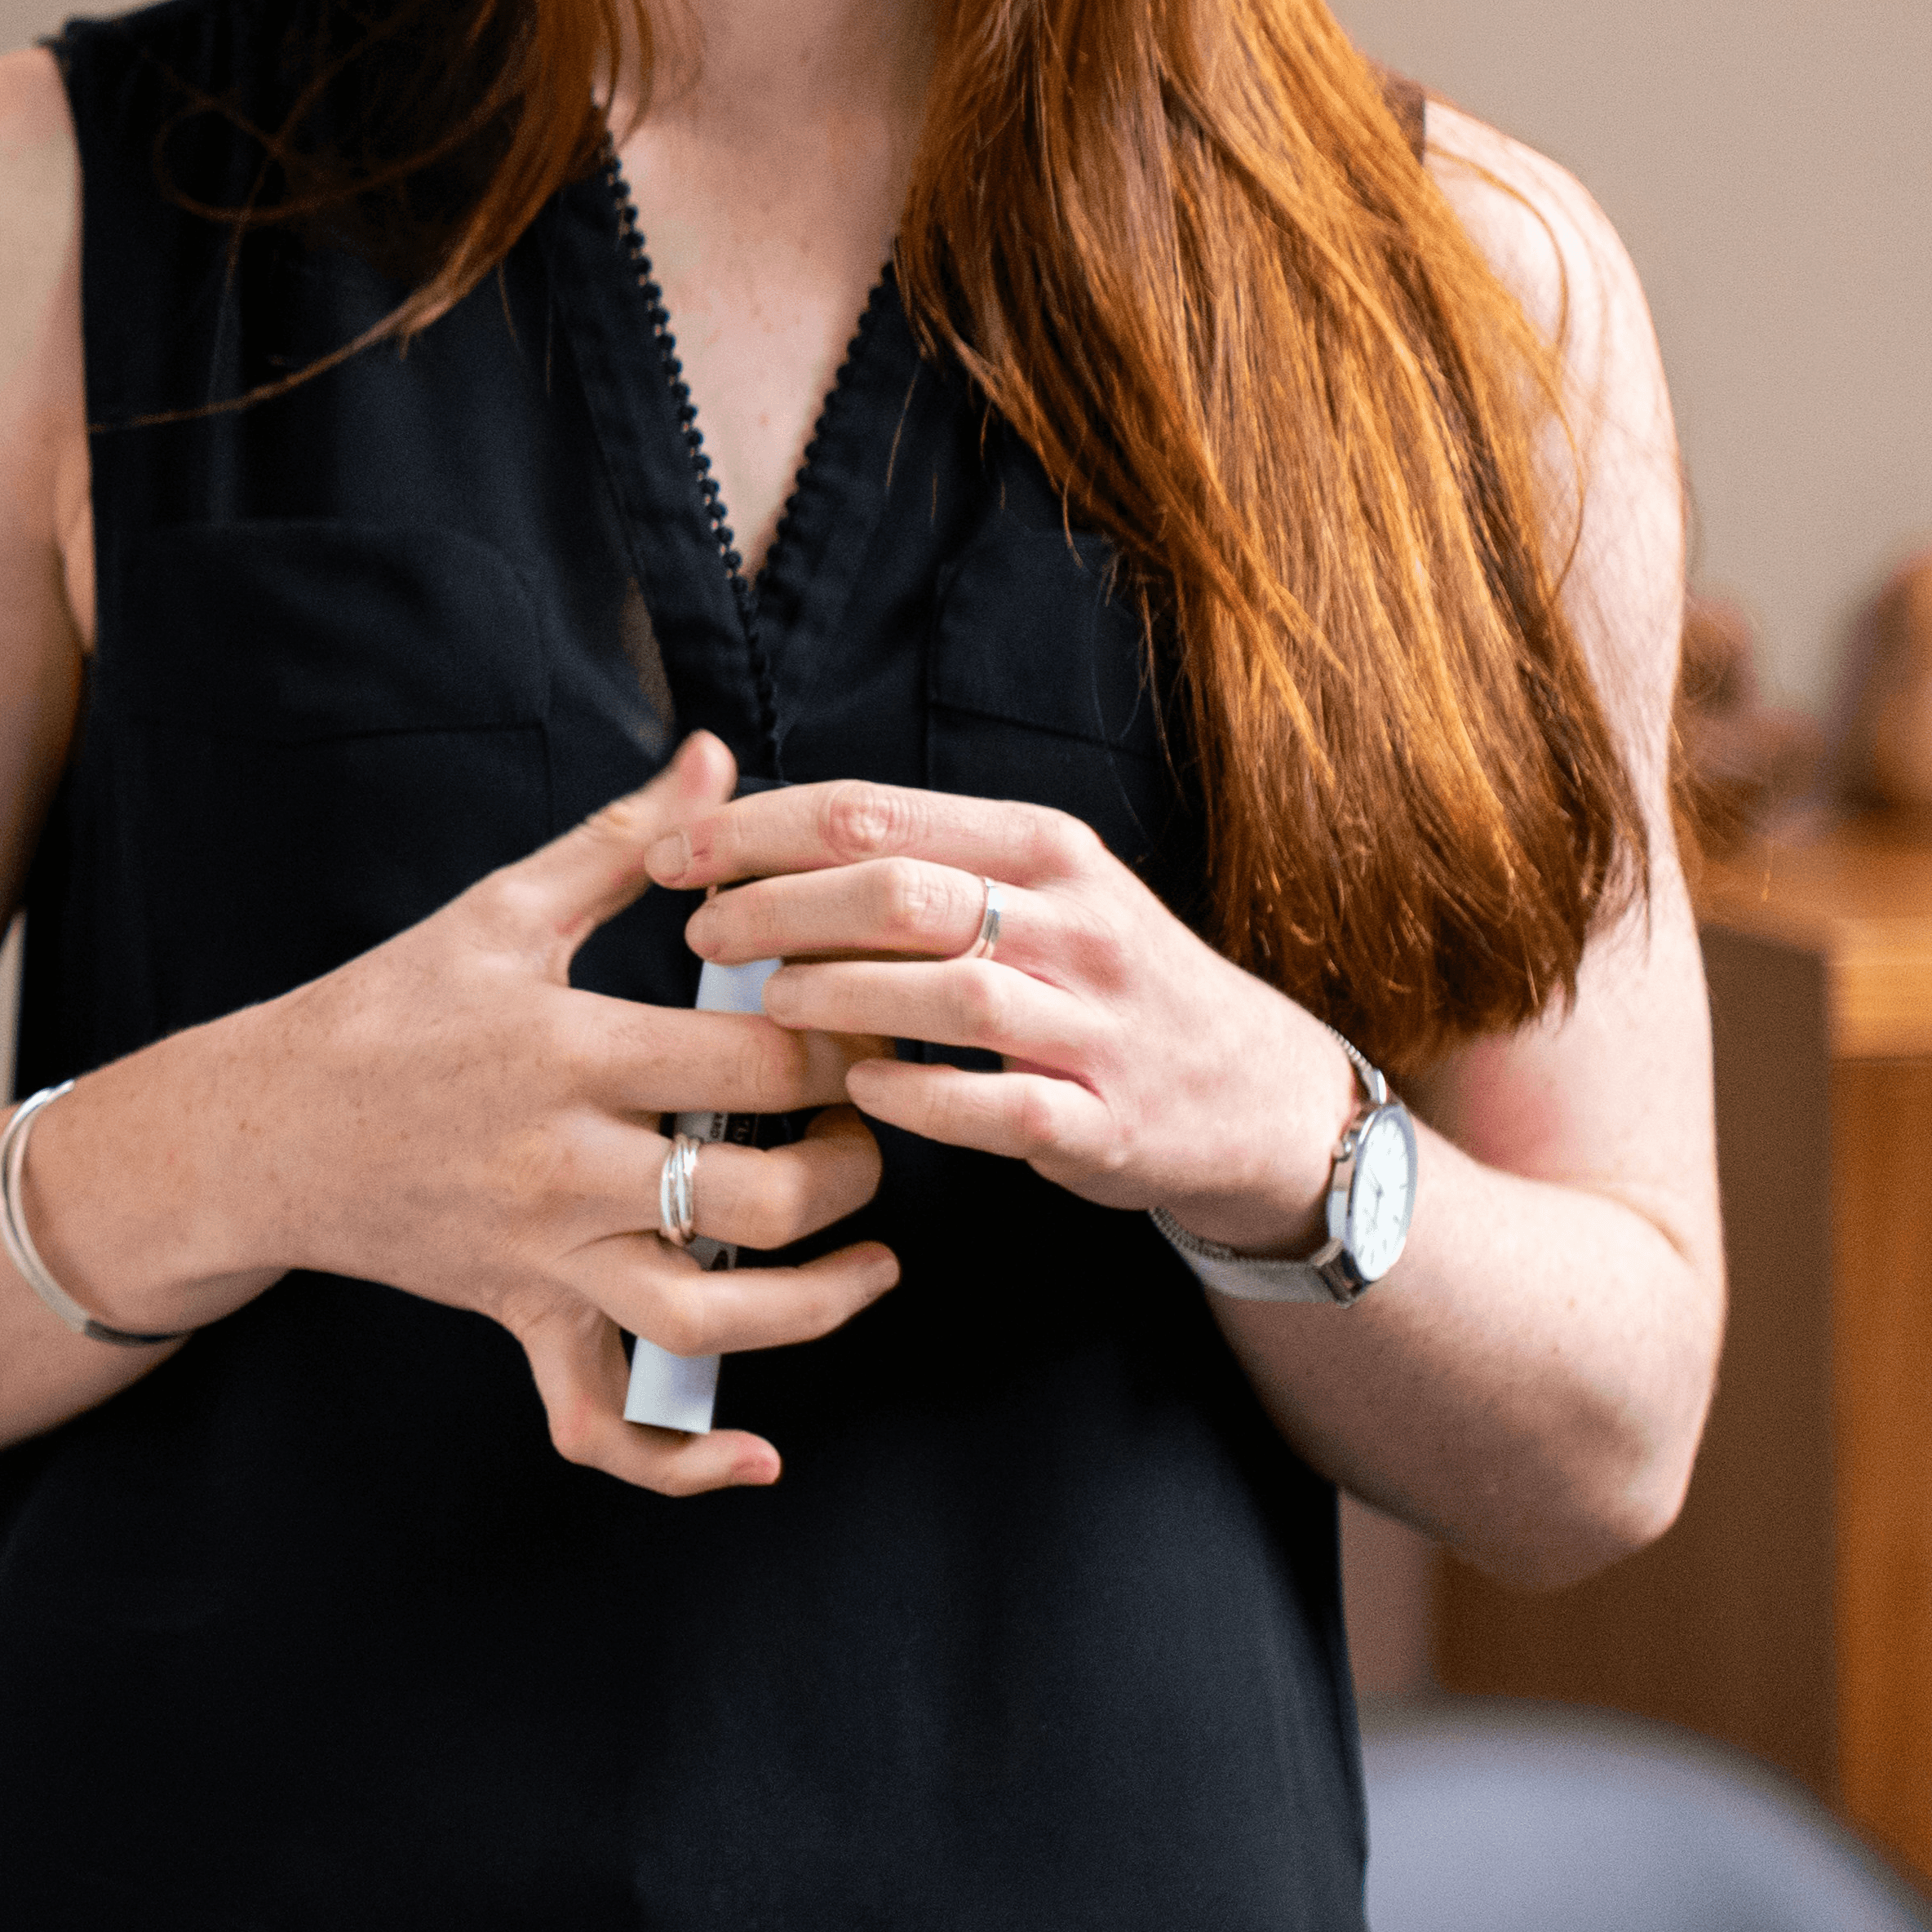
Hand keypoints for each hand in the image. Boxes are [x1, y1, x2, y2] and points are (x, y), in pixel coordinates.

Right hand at [241, 733, 895, 1494]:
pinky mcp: (522, 1321)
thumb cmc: (389, 1007)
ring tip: (875, 1260)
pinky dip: (679, 1462)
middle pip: (757, 1202)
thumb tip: (717, 759)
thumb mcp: (503, 908)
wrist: (263, 1129)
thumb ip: (625, 840)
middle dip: (851, 1169)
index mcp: (570, 1052)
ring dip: (816, 1306)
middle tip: (877, 1127)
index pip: (754, 1066)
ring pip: (706, 1322)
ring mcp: (545, 1260)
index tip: (877, 1021)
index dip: (844, 1048)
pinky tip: (756, 1456)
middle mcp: (564, 1168)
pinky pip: (601, 1425)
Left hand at [649, 780, 1358, 1248]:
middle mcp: (1072, 919)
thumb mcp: (1040, 891)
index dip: (760, 828)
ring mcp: (1093, 1022)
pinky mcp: (1102, 1117)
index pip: (875, 814)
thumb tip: (766, 843)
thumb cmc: (1106, 982)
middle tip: (702, 929)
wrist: (1254, 1092)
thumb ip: (924, 863)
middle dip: (779, 905)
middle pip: (898, 890)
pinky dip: (920, 1096)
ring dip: (838, 994)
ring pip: (947, 989)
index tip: (677, 851)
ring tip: (767, 1004)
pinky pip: (999, 1103)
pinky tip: (860, 1089)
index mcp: (1041, 847)